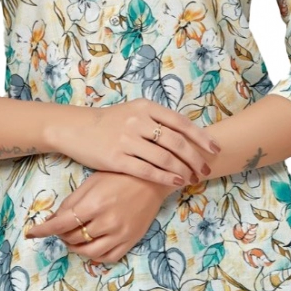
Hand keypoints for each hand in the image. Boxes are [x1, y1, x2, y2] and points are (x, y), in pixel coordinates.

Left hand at [24, 170, 171, 263]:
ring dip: (75, 247)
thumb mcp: (92, 182)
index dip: (43, 230)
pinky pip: (107, 257)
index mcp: (94, 204)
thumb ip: (72, 202)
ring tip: (73, 238)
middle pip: (73, 238)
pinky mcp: (130, 241)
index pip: (61, 223)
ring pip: (88, 252)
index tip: (31, 233)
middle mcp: (106, 222)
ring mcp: (120, 234)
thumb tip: (53, 219)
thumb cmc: (120, 176)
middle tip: (60, 228)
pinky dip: (94, 255)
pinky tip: (91, 245)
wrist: (152, 180)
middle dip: (61, 234)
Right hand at [51, 98, 219, 188]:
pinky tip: (176, 183)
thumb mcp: (133, 111)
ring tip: (192, 178)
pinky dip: (165, 178)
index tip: (214, 149)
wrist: (76, 128)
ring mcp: (126, 140)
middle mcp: (138, 121)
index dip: (200, 137)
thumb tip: (187, 134)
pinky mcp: (116, 159)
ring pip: (164, 158)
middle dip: (195, 158)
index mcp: (146, 107)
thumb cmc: (109, 122)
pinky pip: (147, 170)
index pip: (180, 122)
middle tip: (205, 169)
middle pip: (176, 142)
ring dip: (182, 170)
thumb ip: (157, 120)